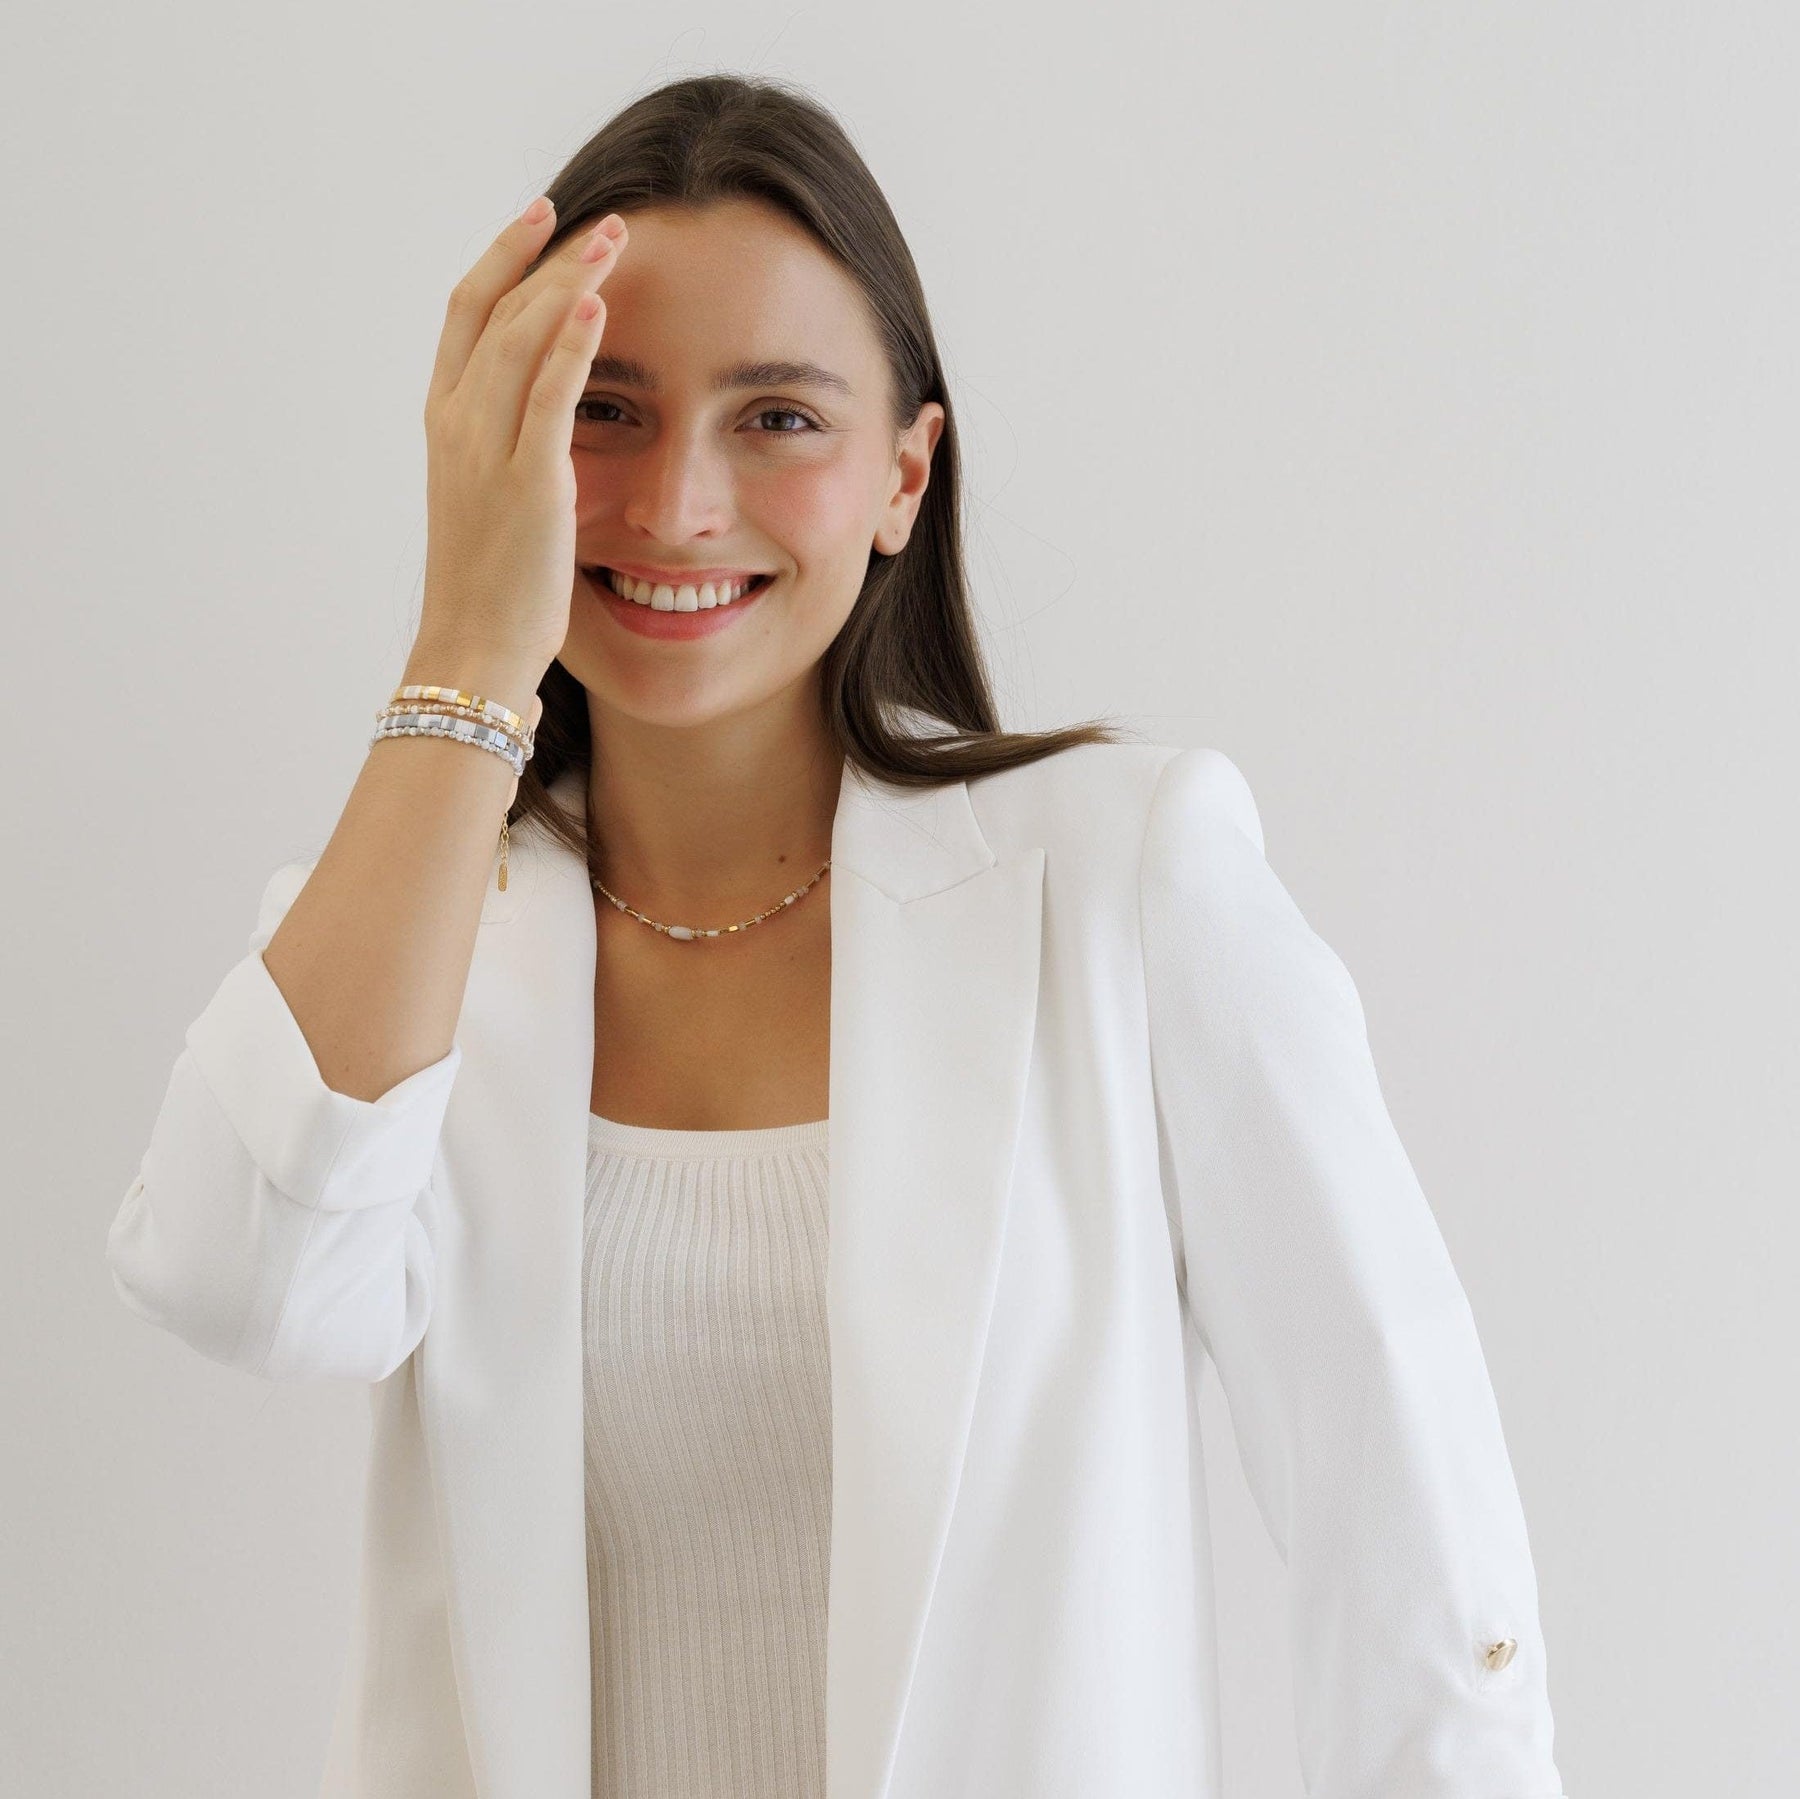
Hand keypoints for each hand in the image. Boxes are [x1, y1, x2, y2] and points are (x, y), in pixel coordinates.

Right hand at [417, 199, 629, 675]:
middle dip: (546, 255)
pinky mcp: (527, 486)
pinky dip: (571, 346)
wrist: (470, 652)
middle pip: (496, 310)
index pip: (467, 315)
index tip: (542, 219)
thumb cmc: (488, 591)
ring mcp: (486, 453)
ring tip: (615, 239)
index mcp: (444, 424)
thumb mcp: (488, 504)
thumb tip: (543, 428)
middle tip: (599, 218)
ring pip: (520, 338)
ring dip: (570, 281)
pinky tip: (599, 304)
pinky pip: (548, 399)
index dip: (502, 258)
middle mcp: (455, 425)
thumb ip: (505, 452)